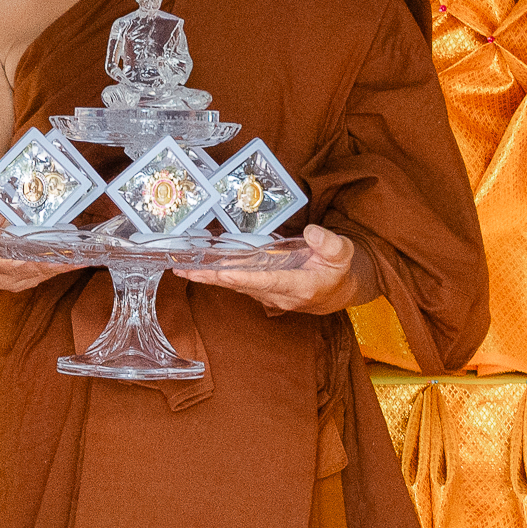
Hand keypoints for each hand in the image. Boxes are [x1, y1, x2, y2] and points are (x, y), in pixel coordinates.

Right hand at [0, 194, 86, 295]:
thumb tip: (4, 200)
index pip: (15, 263)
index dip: (38, 260)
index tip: (58, 254)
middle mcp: (2, 276)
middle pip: (36, 270)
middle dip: (60, 263)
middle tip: (83, 254)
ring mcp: (15, 283)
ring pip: (44, 275)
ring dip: (65, 265)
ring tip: (87, 254)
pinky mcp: (25, 283)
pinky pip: (46, 275)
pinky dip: (61, 267)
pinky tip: (78, 258)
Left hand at [180, 222, 377, 316]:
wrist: (335, 293)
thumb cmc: (337, 271)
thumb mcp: (344, 254)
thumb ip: (330, 244)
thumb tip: (311, 232)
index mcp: (299, 286)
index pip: (267, 281)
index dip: (243, 277)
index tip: (221, 271)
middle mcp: (278, 294)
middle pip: (240, 285)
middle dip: (213, 277)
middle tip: (185, 270)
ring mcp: (267, 294)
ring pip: (234, 285)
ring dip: (209, 277)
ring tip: (183, 267)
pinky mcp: (260, 289)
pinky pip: (236, 282)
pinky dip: (216, 275)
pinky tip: (197, 268)